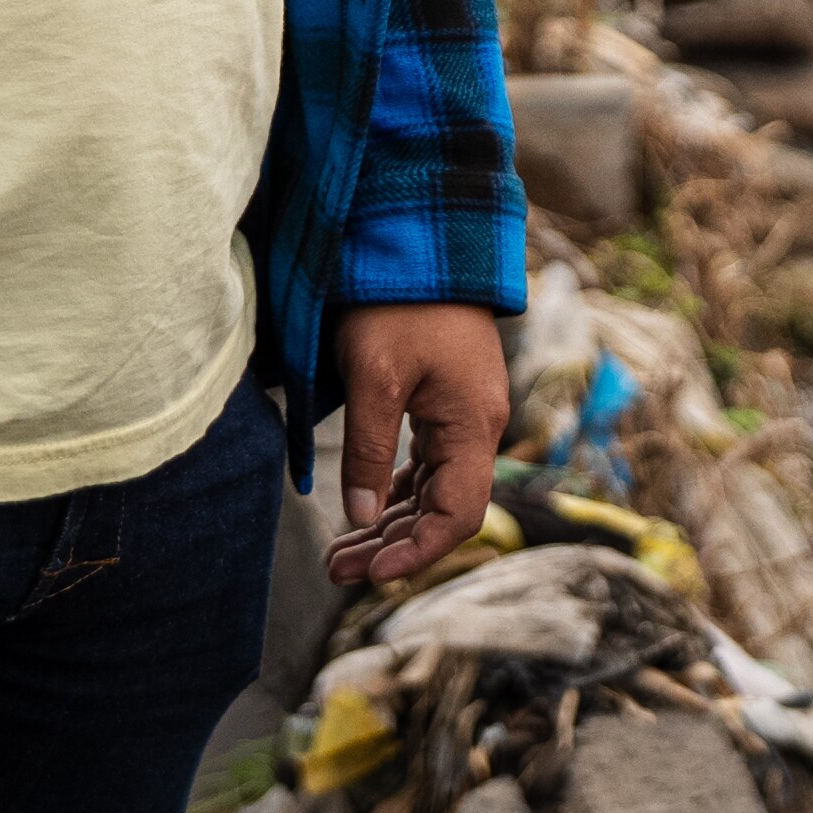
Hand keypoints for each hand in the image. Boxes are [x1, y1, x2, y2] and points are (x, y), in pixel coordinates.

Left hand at [332, 301, 505, 585]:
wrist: (420, 237)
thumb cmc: (398, 302)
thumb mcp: (374, 375)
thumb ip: (369, 450)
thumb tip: (361, 519)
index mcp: (472, 424)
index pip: (457, 514)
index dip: (418, 551)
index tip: (373, 574)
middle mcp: (477, 425)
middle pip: (442, 509)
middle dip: (392, 545)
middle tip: (336, 570)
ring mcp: (463, 414)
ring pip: (431, 489)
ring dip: (389, 523)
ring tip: (340, 552)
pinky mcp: (445, 401)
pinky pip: (427, 464)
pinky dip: (396, 492)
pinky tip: (367, 511)